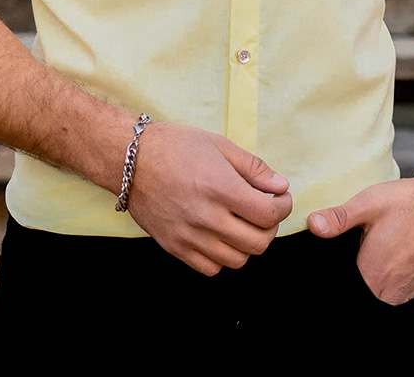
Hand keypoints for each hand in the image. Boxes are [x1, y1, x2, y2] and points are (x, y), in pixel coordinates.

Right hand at [127, 122, 292, 275]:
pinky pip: (211, 269)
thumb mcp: (219, 145)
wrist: (131, 159)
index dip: (283, 207)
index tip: (280, 198)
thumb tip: (281, 186)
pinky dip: (222, 257)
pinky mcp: (175, 247)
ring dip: (247, 244)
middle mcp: (206, 216)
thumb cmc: (176, 146)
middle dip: (270, 227)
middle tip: (265, 211)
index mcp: (220, 187)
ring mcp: (189, 236)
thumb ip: (253, 168)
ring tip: (242, 223)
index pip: (268, 214)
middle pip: (258, 243)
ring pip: (237, 260)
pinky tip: (220, 235)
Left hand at [308, 178, 413, 303]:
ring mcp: (405, 291)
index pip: (344, 289)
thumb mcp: (369, 203)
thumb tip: (312, 225)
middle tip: (349, 253)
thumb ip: (339, 218)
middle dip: (350, 282)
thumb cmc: (408, 202)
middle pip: (359, 295)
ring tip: (364, 255)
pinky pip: (391, 293)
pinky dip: (382, 282)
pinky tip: (380, 258)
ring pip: (375, 296)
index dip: (333, 279)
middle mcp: (389, 291)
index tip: (329, 265)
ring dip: (366, 283)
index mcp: (372, 274)